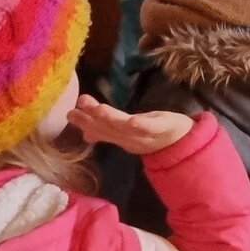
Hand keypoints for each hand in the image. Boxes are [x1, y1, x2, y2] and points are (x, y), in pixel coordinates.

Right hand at [65, 95, 195, 155]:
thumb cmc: (151, 132)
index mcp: (120, 137)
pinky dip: (141, 125)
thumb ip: (105, 132)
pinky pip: (150, 127)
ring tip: (98, 110)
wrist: (181, 140)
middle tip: (74, 111)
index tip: (68, 113)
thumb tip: (84, 133)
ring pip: (124, 127)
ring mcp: (145, 134)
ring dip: (111, 120)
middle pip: (108, 128)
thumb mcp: (127, 131)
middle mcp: (129, 138)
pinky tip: (133, 120)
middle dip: (91, 120)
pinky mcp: (161, 128)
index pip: (100, 129)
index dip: (84, 123)